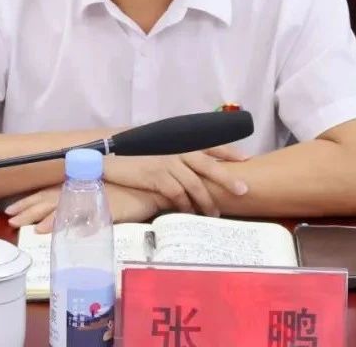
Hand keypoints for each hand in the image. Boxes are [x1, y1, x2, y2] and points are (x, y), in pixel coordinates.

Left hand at [5, 183, 163, 232]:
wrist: (153, 188)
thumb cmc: (129, 191)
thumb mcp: (103, 195)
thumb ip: (85, 204)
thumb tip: (68, 220)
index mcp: (79, 185)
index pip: (47, 191)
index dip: (29, 200)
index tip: (11, 209)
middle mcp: (81, 190)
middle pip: (47, 198)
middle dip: (27, 209)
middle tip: (9, 219)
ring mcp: (90, 199)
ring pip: (57, 206)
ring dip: (38, 216)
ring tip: (22, 225)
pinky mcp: (100, 209)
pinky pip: (78, 218)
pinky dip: (61, 223)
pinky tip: (48, 231)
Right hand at [102, 146, 248, 216]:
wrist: (109, 153)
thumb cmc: (135, 151)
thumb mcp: (159, 146)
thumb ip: (176, 153)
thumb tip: (194, 164)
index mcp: (180, 141)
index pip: (209, 144)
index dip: (228, 151)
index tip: (246, 159)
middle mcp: (176, 149)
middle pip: (208, 165)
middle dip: (227, 178)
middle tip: (243, 191)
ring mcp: (166, 162)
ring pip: (194, 184)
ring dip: (206, 201)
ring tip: (214, 213)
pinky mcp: (156, 176)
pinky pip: (177, 194)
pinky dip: (186, 205)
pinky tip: (190, 213)